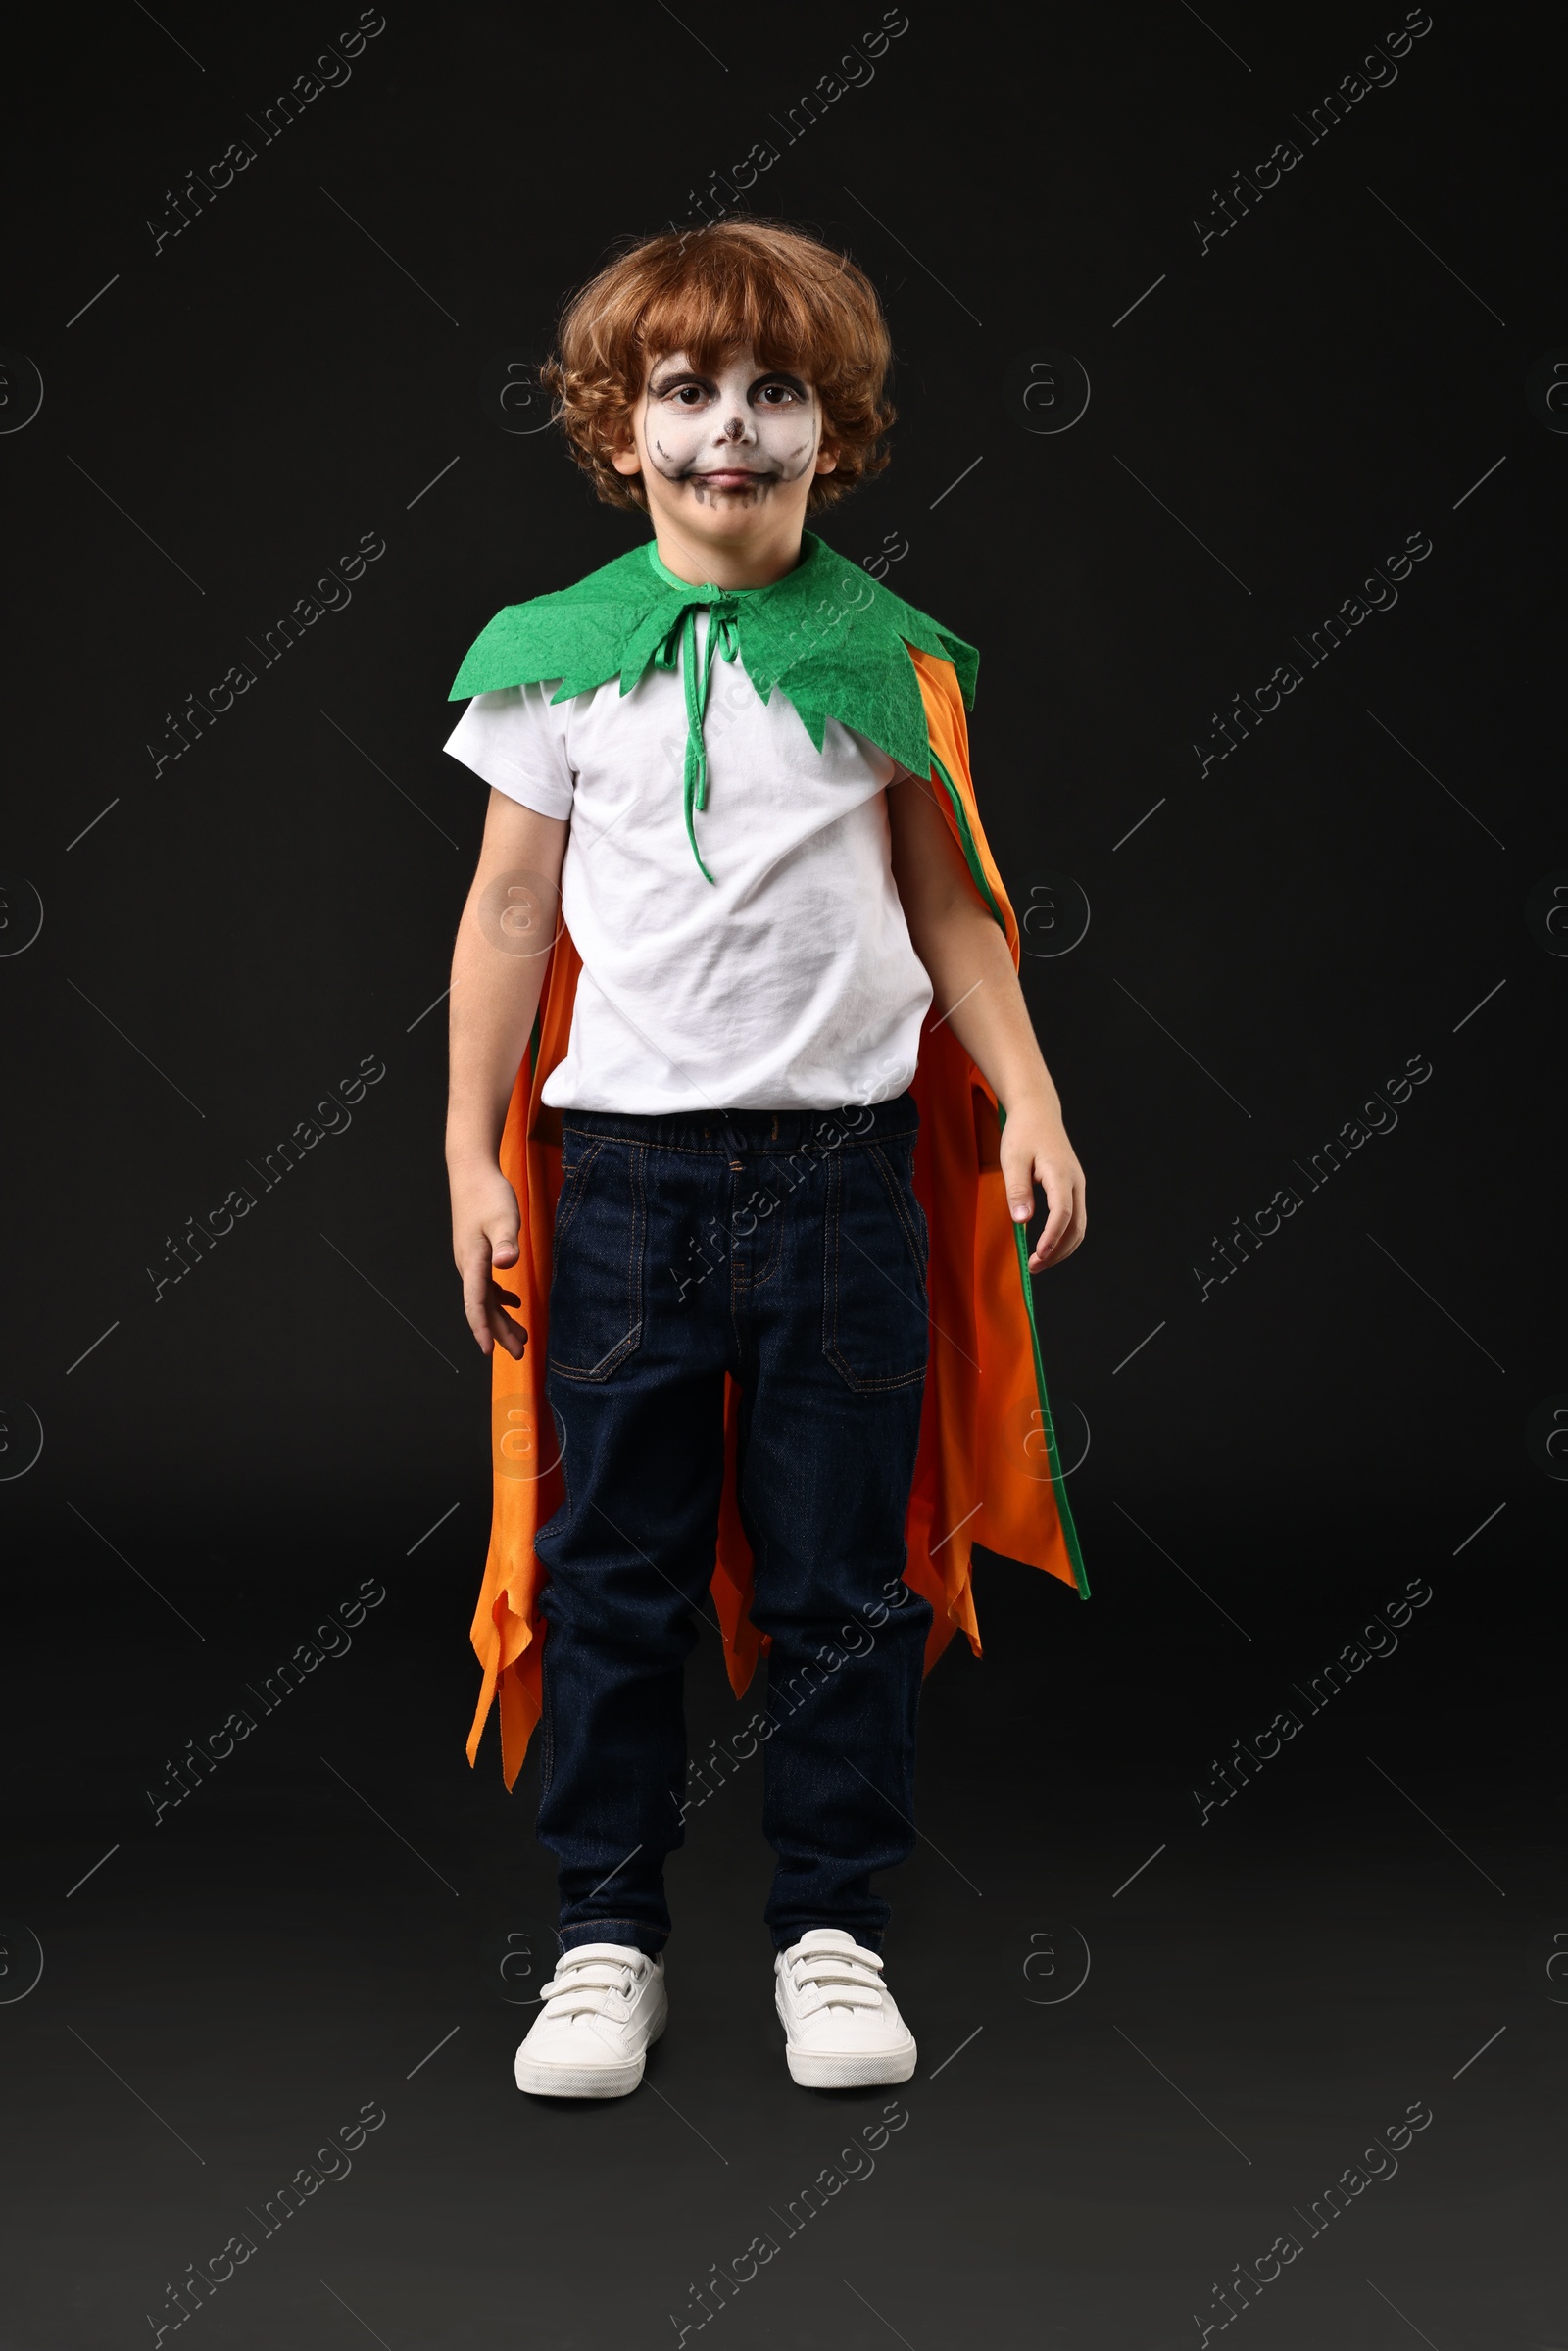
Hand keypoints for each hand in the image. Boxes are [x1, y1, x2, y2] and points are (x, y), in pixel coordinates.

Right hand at [450, 1158, 527, 1358]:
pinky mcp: (477, 1253)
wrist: (471, 1172)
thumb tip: (505, 1264)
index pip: (475, 1303)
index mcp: (473, 1261)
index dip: (482, 1328)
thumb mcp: (503, 1216)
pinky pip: (486, 1285)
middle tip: (520, 1353)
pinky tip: (514, 1304)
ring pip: (485, 1298)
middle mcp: (468, 1266)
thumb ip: (506, 1241)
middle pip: (482, 1307)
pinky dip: (500, 1299)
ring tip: (520, 1337)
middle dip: (500, 1333)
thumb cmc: (488, 1194)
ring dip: (502, 1319)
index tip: (489, 1351)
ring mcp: (471, 1260)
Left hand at [1001, 1100, 1085, 1273]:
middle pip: (1076, 1226)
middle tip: (1033, 1267)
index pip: (1062, 1213)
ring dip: (1061, 1249)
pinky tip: (1045, 1246)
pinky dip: (1063, 1238)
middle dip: (1057, 1251)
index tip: (1037, 1255)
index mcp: (1060, 1173)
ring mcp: (1077, 1187)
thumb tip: (1023, 1221)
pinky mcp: (1072, 1189)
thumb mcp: (1013, 1159)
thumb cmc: (1023, 1134)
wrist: (1038, 1113)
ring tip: (1038, 1262)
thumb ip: (1018, 1190)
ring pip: (1078, 1226)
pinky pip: (1074, 1219)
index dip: (1052, 1237)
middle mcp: (1075, 1183)